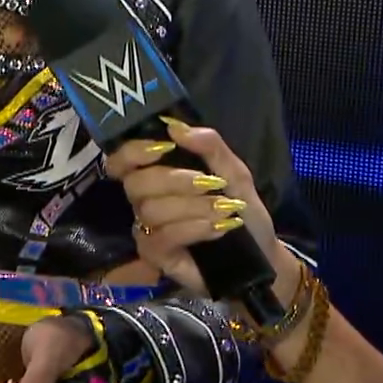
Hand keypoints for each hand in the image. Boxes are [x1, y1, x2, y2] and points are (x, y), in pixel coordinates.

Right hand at [106, 119, 292, 299]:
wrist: (260, 254)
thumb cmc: (240, 209)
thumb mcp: (234, 172)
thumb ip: (209, 146)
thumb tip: (176, 127)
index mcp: (156, 175)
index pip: (122, 160)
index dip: (133, 152)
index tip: (164, 147)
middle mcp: (144, 200)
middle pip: (136, 184)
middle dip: (176, 180)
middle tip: (212, 184)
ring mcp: (146, 228)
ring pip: (151, 210)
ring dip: (193, 207)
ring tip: (225, 210)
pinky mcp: (154, 255)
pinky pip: (162, 237)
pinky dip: (194, 228)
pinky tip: (219, 229)